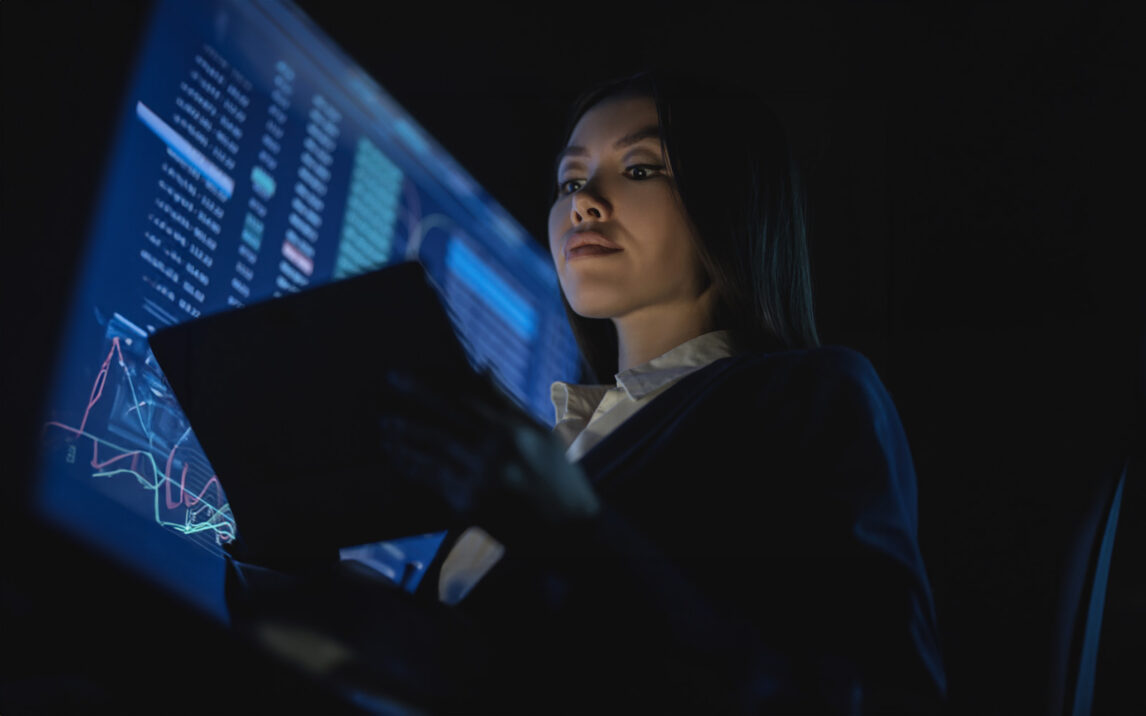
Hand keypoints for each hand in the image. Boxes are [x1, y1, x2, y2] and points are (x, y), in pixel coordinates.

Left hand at [378, 370, 598, 541]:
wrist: (571, 531)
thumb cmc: (558, 477)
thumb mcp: (539, 433)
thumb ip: (506, 401)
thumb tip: (482, 366)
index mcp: (515, 429)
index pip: (461, 399)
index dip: (426, 387)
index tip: (400, 378)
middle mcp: (498, 451)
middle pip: (441, 422)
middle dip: (408, 408)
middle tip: (382, 397)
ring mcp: (483, 480)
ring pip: (432, 453)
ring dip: (404, 440)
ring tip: (385, 429)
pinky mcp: (472, 506)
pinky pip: (435, 482)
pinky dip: (415, 468)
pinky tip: (400, 459)